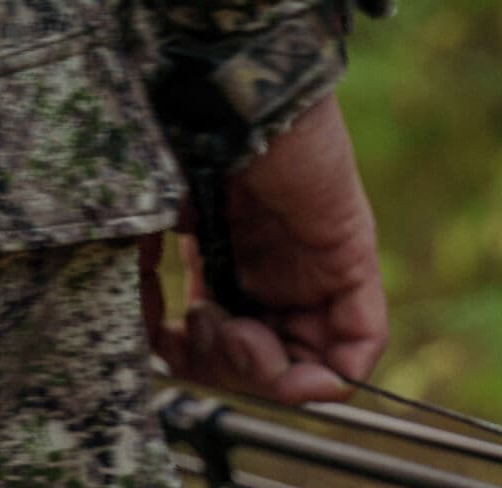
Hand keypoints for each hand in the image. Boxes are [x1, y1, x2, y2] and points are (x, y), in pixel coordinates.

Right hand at [143, 93, 387, 402]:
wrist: (219, 96)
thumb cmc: (174, 143)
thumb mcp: (142, 228)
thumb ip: (140, 288)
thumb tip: (149, 345)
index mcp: (224, 262)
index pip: (221, 343)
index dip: (193, 362)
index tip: (165, 347)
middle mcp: (272, 271)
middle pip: (265, 360)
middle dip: (229, 369)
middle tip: (204, 335)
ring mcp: (314, 269)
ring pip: (309, 361)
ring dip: (269, 375)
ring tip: (239, 338)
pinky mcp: (351, 262)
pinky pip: (362, 342)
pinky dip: (333, 377)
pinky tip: (295, 375)